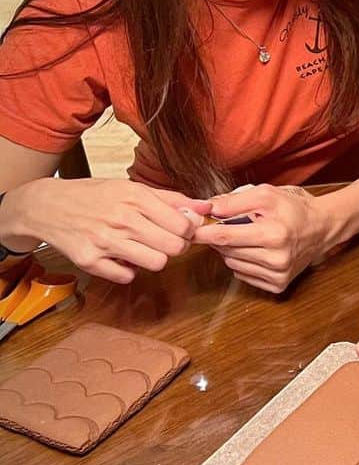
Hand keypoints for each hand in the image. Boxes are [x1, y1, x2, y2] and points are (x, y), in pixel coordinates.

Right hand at [6, 178, 209, 282]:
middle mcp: (121, 219)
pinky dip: (128, 271)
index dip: (187, 231)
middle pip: (174, 247)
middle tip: (163, 241)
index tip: (180, 229)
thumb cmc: (95, 196)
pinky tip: (120, 257)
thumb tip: (206, 207)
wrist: (46, 206)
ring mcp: (104, 241)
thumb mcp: (131, 188)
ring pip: (156, 263)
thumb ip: (172, 199)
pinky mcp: (89, 260)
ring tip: (142, 249)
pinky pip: (127, 277)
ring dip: (154, 259)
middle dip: (175, 246)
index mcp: (135, 197)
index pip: (183, 225)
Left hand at [193, 184, 330, 293]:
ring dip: (232, 250)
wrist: (322, 229)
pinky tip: (256, 251)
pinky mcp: (278, 285)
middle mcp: (277, 259)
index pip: (226, 236)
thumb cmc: (293, 209)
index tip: (189, 229)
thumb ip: (233, 201)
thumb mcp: (266, 195)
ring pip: (233, 264)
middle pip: (227, 251)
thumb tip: (205, 208)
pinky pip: (243, 275)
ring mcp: (278, 275)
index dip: (204, 232)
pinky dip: (243, 263)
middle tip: (224, 225)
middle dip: (220, 237)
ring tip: (248, 236)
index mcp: (274, 234)